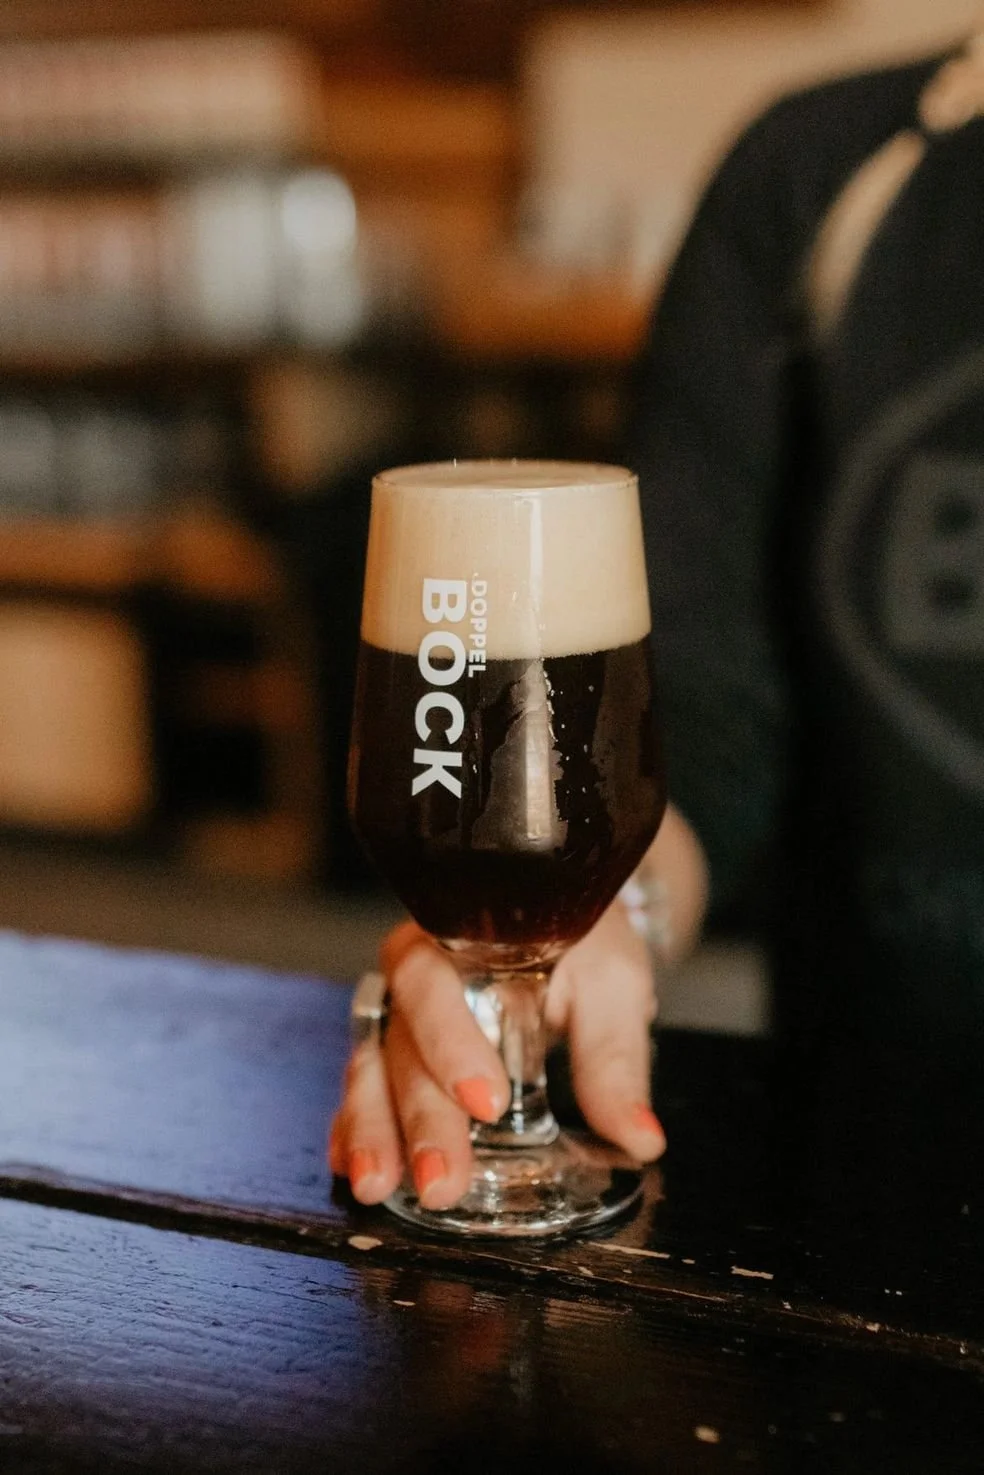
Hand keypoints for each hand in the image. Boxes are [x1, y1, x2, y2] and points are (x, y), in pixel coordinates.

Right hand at [329, 900, 665, 1211]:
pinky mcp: (395, 1053)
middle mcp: (414, 976)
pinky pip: (364, 1090)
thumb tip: (640, 1138)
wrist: (560, 918)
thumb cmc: (583, 941)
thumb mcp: (610, 983)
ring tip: (377, 1187)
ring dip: (372, 1131)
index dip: (452, 1043)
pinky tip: (351, 1169)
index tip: (488, 1102)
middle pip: (402, 1045)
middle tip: (440, 1183)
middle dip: (419, 1119)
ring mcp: (399, 1016)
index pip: (435, 986)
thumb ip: (614, 1059)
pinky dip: (353, 1129)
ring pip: (372, 1071)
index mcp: (458, 938)